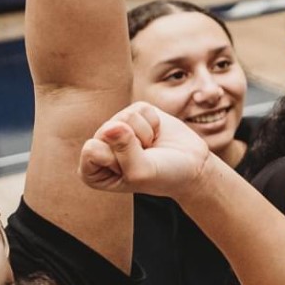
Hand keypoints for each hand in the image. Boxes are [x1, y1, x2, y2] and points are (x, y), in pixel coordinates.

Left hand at [78, 103, 211, 196]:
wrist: (192, 165)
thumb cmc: (163, 175)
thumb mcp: (141, 171)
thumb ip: (124, 150)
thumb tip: (112, 125)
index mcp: (92, 169)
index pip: (92, 149)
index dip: (117, 157)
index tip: (133, 168)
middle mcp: (101, 146)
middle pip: (106, 129)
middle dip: (133, 142)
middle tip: (146, 155)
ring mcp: (118, 127)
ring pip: (124, 116)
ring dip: (145, 133)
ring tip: (151, 146)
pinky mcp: (136, 112)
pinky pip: (140, 108)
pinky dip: (154, 122)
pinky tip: (156, 134)